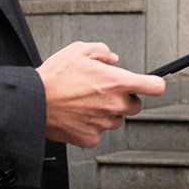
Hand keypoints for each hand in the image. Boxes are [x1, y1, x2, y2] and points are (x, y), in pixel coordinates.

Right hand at [36, 42, 166, 147]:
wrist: (33, 102)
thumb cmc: (54, 77)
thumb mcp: (79, 50)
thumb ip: (102, 51)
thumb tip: (112, 58)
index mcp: (116, 82)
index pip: (154, 87)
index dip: (155, 84)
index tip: (153, 84)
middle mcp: (114, 105)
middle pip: (135, 106)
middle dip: (125, 99)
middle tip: (106, 92)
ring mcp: (103, 124)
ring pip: (116, 120)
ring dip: (108, 113)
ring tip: (86, 104)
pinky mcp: (90, 138)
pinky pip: (98, 133)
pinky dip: (91, 126)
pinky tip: (77, 116)